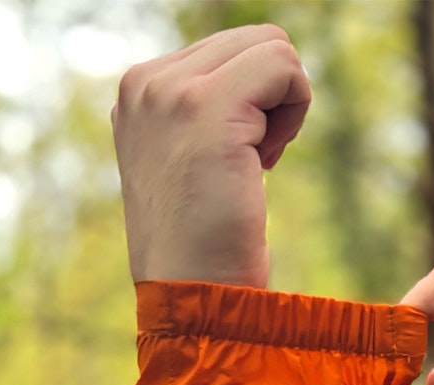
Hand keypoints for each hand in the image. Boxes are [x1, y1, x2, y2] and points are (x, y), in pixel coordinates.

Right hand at [112, 25, 310, 285]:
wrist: (192, 296)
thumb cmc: (202, 244)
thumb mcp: (192, 159)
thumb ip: (210, 109)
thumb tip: (269, 66)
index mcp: (139, 90)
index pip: (230, 49)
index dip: (255, 102)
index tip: (236, 157)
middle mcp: (145, 82)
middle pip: (256, 39)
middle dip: (273, 98)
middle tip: (253, 160)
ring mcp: (170, 91)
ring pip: (274, 46)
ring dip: (285, 106)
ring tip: (256, 162)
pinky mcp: (206, 107)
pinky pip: (285, 67)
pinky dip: (295, 112)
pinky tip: (265, 163)